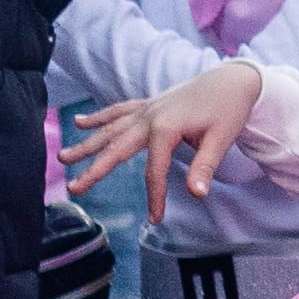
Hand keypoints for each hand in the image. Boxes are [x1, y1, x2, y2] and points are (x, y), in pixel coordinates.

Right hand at [61, 63, 266, 214]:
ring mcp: (146, 109)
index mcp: (166, 128)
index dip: (154, 196)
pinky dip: (99, 117)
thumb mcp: (222, 138)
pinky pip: (118, 111)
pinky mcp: (149, 104)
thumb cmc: (229, 109)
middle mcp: (149, 117)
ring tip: (64, 156)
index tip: (155, 219)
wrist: (234, 79)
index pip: (154, 170)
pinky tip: (80, 122)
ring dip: (87, 143)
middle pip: (117, 147)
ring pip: (110, 129)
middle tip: (74, 187)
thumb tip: (197, 194)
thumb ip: (205, 166)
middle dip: (94, 169)